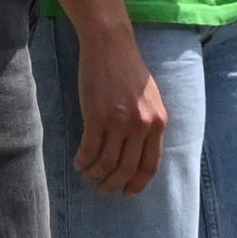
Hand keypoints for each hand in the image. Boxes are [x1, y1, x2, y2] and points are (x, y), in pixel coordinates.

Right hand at [69, 10, 167, 194]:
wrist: (110, 45)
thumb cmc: (130, 69)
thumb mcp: (151, 98)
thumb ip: (149, 124)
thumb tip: (140, 152)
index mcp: (158, 122)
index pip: (150, 164)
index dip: (138, 183)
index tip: (128, 193)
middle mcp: (141, 125)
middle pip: (127, 169)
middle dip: (113, 184)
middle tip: (103, 189)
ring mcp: (118, 122)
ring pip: (106, 163)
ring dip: (95, 174)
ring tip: (88, 176)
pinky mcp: (96, 116)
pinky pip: (89, 149)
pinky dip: (83, 161)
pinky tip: (78, 163)